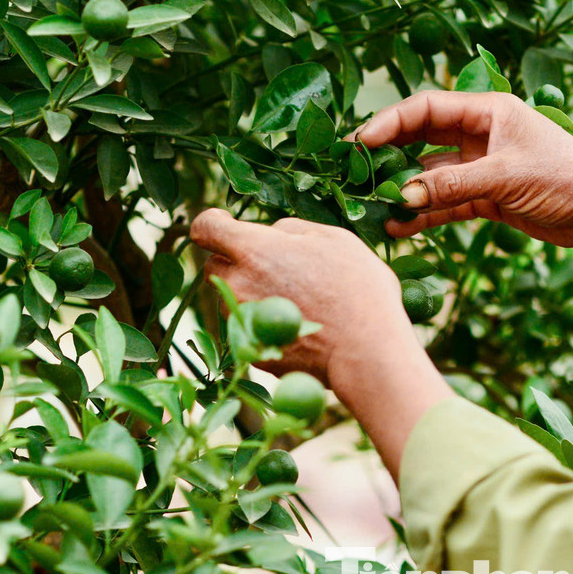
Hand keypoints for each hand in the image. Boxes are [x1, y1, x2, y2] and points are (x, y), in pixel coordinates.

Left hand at [189, 209, 453, 480]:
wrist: (366, 350)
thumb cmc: (357, 288)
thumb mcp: (333, 239)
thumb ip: (292, 230)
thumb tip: (274, 233)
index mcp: (253, 249)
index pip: (205, 226)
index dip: (214, 222)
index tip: (226, 224)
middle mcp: (237, 284)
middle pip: (216, 266)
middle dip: (237, 262)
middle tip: (276, 267)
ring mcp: (241, 320)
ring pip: (233, 299)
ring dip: (253, 294)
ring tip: (298, 301)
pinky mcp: (251, 350)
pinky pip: (250, 329)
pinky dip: (266, 324)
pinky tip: (300, 326)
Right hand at [354, 91, 572, 246]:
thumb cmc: (566, 179)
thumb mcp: (506, 177)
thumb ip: (453, 184)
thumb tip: (404, 194)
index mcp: (488, 111)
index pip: (426, 108)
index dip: (390, 123)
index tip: (360, 142)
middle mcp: (482, 134)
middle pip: (422, 138)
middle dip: (388, 154)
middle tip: (351, 170)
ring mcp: (483, 165)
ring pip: (431, 174)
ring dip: (404, 190)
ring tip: (371, 206)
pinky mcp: (487, 196)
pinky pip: (446, 202)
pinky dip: (424, 214)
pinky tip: (399, 227)